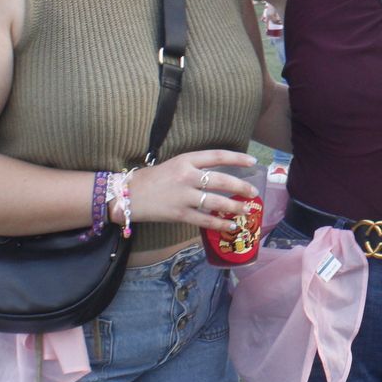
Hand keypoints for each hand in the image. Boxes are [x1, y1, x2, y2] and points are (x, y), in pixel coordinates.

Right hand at [124, 150, 258, 230]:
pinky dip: (220, 223)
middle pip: (222, 180)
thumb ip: (195, 168)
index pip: (217, 156)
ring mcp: (184, 196)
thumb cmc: (152, 179)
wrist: (127, 195)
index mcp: (186, 160)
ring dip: (235, 206)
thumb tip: (219, 175)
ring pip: (217, 201)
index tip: (253, 162)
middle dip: (241, 187)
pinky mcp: (179, 214)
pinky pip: (205, 219)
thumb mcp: (174, 165)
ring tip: (246, 209)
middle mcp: (187, 176)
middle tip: (253, 191)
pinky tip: (231, 226)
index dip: (237, 159)